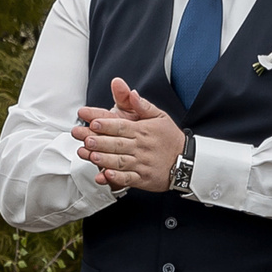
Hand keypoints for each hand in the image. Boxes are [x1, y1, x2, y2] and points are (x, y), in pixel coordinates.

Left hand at [73, 78, 185, 192]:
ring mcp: (142, 164)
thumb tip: (132, 92)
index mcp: (143, 130)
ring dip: (104, 160)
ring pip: (120, 161)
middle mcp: (141, 147)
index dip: (106, 124)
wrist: (186, 160)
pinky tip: (106, 176)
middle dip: (100, 141)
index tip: (92, 122)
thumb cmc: (169, 138)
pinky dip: (116, 178)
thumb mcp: (159, 116)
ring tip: (91, 156)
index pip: (121, 126)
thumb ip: (142, 105)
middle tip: (85, 138)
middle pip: (117, 144)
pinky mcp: (143, 178)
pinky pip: (128, 179)